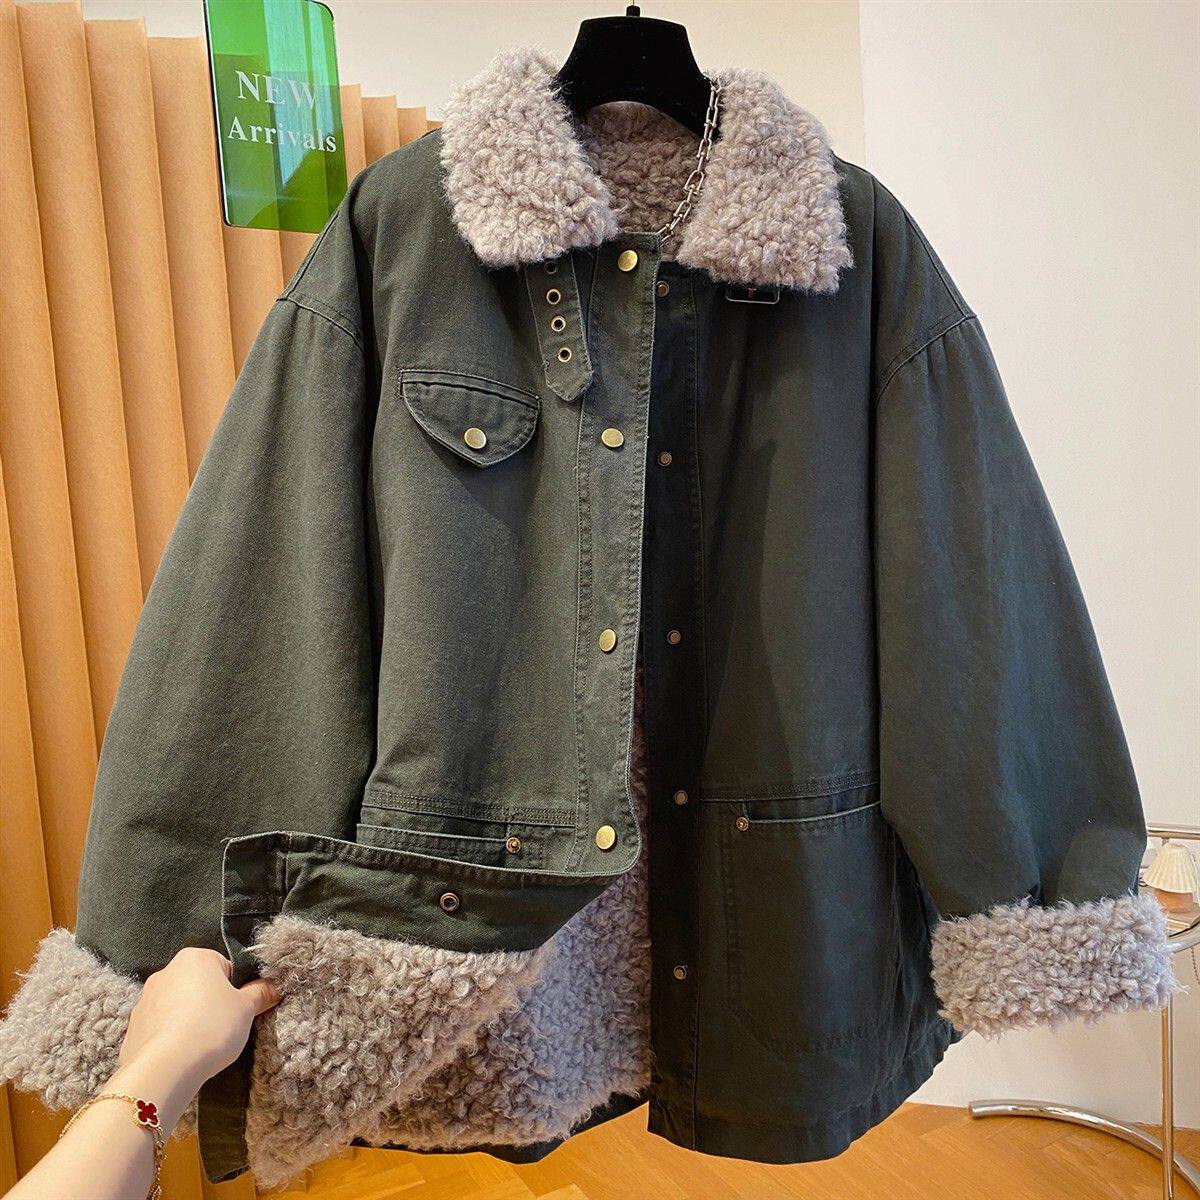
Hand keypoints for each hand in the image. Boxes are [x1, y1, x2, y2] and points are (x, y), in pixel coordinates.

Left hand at [111, 948, 278, 1129]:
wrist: (165, 1068)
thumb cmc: (211, 1028)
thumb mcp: (246, 1009)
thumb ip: (260, 993)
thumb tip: (273, 986)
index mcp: (195, 958)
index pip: (223, 967)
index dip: (235, 990)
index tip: (238, 1010)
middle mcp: (166, 971)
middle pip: (197, 984)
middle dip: (209, 1003)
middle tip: (223, 1027)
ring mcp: (145, 999)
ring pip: (176, 1005)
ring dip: (188, 1019)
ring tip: (200, 1044)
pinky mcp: (133, 1026)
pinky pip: (159, 1027)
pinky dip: (170, 1036)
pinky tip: (180, 1053)